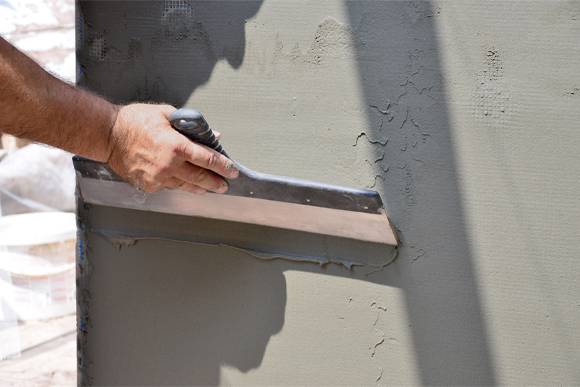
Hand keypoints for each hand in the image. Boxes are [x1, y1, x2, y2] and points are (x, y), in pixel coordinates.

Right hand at [106, 103, 238, 193]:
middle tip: (225, 185)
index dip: (224, 166)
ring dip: (200, 187)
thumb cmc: (135, 120)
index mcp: (176, 146)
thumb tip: (212, 135)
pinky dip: (179, 184)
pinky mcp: (149, 185)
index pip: (208, 159)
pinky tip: (186, 183)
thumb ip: (191, 125)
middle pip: (201, 178)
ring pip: (186, 186)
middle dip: (216, 182)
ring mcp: (158, 178)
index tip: (233, 170)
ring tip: (210, 188)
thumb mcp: (166, 114)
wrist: (107, 134)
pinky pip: (170, 187)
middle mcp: (169, 165)